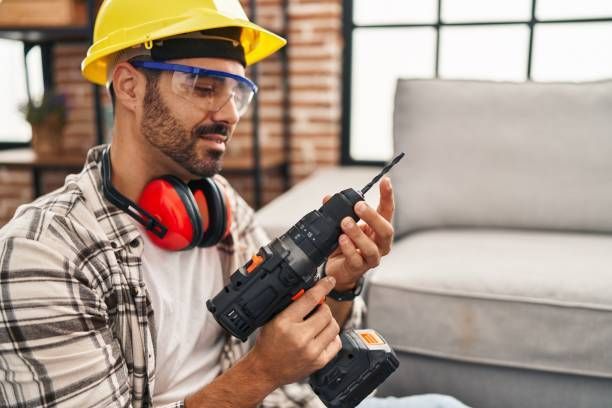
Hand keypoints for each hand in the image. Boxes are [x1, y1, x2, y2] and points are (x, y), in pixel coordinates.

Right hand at [248, 276, 341, 386]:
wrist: (265, 370)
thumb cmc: (268, 344)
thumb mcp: (273, 319)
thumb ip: (291, 306)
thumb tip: (311, 291)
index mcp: (285, 322)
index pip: (310, 298)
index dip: (323, 287)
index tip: (330, 280)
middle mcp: (299, 337)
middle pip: (326, 313)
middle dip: (323, 308)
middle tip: (316, 310)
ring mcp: (311, 351)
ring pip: (334, 326)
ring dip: (328, 321)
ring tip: (318, 324)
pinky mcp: (319, 362)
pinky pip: (336, 342)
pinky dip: (331, 337)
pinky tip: (322, 336)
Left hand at [324, 176, 394, 291]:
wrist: (339, 269)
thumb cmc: (346, 244)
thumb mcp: (343, 225)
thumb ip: (338, 212)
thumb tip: (328, 198)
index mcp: (378, 229)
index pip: (387, 211)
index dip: (387, 196)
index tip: (385, 181)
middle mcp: (380, 244)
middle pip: (386, 230)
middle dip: (373, 217)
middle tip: (358, 205)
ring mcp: (371, 258)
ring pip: (371, 248)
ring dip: (358, 233)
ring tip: (345, 222)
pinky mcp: (359, 268)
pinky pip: (356, 259)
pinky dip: (348, 248)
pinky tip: (341, 239)